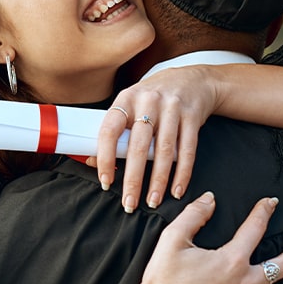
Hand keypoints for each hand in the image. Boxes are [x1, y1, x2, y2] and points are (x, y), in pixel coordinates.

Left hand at [90, 66, 216, 211]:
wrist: (193, 79)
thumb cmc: (153, 98)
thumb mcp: (130, 105)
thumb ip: (114, 131)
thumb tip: (89, 161)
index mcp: (126, 99)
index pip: (109, 130)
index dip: (105, 157)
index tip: (105, 182)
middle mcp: (148, 102)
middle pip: (139, 146)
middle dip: (133, 178)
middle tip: (129, 203)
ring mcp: (172, 108)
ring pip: (164, 151)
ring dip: (158, 181)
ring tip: (152, 201)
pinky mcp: (192, 116)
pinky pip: (187, 150)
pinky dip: (182, 173)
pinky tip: (176, 190)